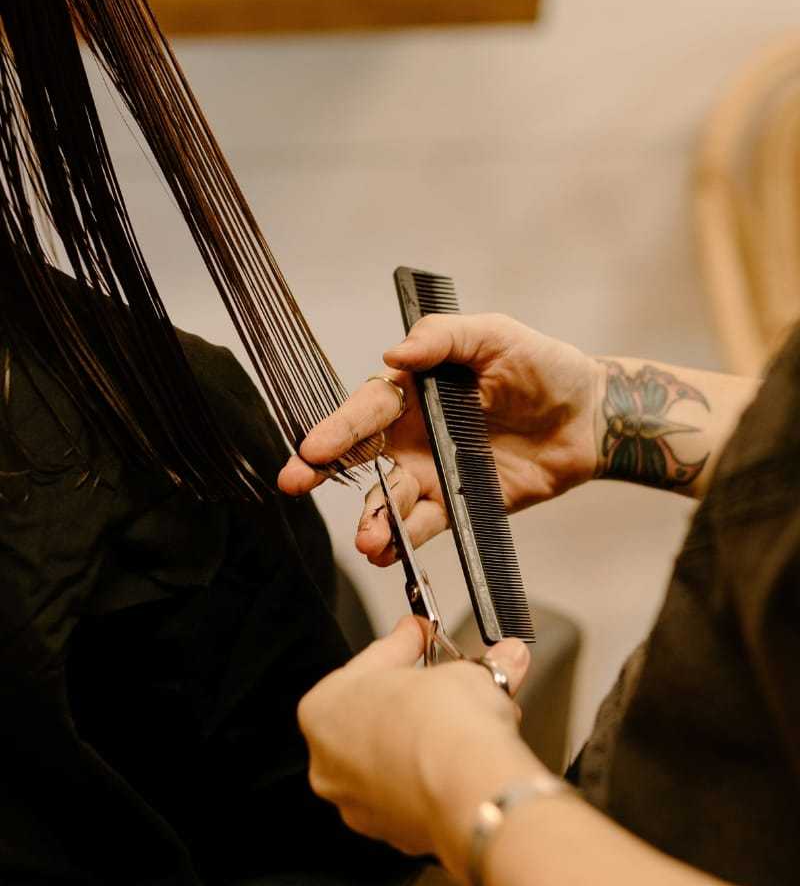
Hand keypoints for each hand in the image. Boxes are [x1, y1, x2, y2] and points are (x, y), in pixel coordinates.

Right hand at [278, 314, 601, 563]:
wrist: (589, 417)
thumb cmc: (543, 366)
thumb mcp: (494, 335)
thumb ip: (444, 339)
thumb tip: (395, 352)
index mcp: (416, 390)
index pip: (367, 407)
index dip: (338, 426)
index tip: (311, 446)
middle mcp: (415, 432)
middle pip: (360, 454)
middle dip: (323, 470)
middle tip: (294, 484)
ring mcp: (435, 471)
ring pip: (389, 496)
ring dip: (373, 516)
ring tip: (367, 537)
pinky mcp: (460, 503)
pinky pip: (425, 523)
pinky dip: (405, 538)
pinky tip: (389, 551)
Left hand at [298, 615, 540, 877]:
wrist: (472, 794)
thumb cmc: (446, 729)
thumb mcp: (467, 673)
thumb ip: (482, 666)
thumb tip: (505, 658)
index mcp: (324, 709)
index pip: (371, 660)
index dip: (406, 642)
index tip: (421, 632)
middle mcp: (329, 761)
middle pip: (381, 713)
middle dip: (422, 693)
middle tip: (455, 677)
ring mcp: (359, 803)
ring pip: (397, 755)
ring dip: (431, 735)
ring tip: (473, 720)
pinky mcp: (395, 833)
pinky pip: (415, 791)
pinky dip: (438, 773)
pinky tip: (467, 758)